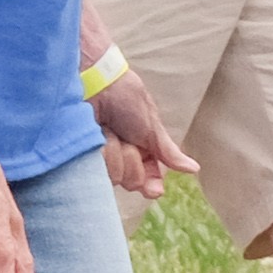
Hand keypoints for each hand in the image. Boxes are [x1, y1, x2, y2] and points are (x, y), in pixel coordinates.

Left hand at [91, 66, 196, 207]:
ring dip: (113, 151)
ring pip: (112, 177)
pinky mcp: (78, 155)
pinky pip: (92, 171)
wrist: (94, 81)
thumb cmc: (124, 98)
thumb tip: (193, 169)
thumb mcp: (151, 126)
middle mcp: (118, 157)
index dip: (150, 187)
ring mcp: (97, 157)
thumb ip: (167, 151)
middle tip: (125, 136)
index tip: (152, 190)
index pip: (148, 180)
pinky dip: (98, 152)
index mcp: (139, 151)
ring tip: (107, 129)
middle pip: (131, 181)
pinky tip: (95, 136)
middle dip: (130, 159)